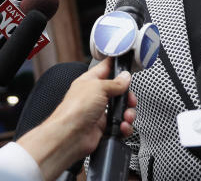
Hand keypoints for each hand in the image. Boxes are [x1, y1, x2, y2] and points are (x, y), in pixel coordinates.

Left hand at [17, 58, 136, 179]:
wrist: (70, 136)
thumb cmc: (75, 109)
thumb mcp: (98, 87)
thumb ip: (115, 83)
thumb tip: (125, 77)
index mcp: (90, 82)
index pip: (105, 68)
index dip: (115, 65)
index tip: (126, 64)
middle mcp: (95, 96)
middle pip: (118, 92)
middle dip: (127, 97)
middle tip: (129, 100)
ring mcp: (99, 113)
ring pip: (121, 110)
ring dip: (128, 114)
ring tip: (126, 117)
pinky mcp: (103, 128)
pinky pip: (120, 126)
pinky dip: (124, 127)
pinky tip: (122, 127)